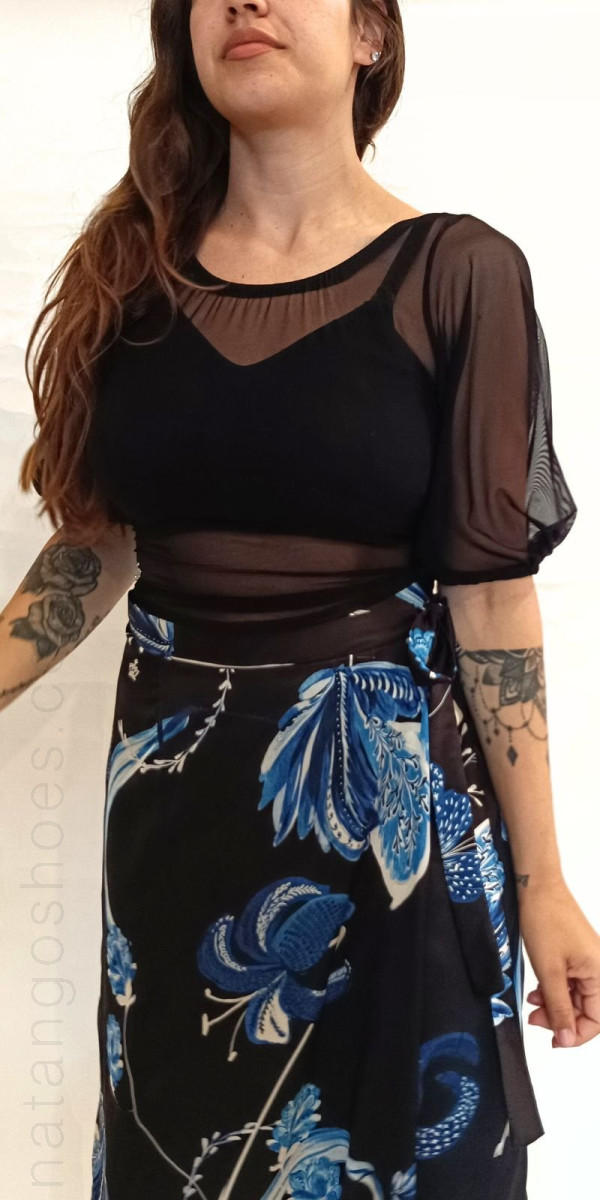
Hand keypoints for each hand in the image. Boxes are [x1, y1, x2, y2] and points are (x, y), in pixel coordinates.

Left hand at [518, 879, 599, 1047]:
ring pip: (575, 998)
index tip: (554, 1039)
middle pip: (586, 1010)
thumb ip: (559, 1008)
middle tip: (536, 1018)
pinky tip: (537, 991)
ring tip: (533, 1003)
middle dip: (561, 1018)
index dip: (575, 1034)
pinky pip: (569, 983)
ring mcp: (588, 962)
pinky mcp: (576, 956)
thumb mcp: (549, 972)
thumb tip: (566, 1038)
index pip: (597, 1020)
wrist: (536, 887)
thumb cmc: (545, 920)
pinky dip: (553, 990)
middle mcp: (599, 969)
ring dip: (554, 1005)